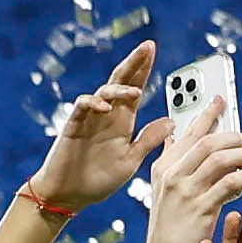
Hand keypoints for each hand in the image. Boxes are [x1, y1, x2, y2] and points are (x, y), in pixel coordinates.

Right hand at [25, 44, 163, 220]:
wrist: (69, 196)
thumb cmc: (98, 179)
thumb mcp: (131, 160)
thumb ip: (149, 140)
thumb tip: (172, 121)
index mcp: (122, 121)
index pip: (135, 88)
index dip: (143, 69)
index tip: (153, 49)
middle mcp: (107, 115)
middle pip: (120, 81)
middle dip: (134, 63)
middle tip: (148, 47)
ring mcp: (89, 119)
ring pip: (103, 92)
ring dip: (119, 88)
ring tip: (135, 91)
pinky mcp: (73, 127)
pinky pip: (82, 108)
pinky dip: (93, 104)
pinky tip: (104, 107)